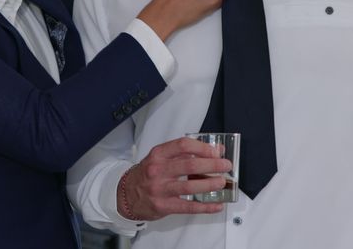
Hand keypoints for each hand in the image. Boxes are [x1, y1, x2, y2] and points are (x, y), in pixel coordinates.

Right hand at [117, 137, 232, 220]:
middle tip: (225, 166)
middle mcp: (158, 170)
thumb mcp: (161, 158)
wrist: (126, 194)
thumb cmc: (147, 174)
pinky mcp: (163, 206)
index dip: (202, 148)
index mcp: (158, 155)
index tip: (216, 151)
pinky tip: (216, 204)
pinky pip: (188, 207)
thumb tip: (215, 150)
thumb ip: (185, 153)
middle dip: (212, 165)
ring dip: (210, 184)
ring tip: (222, 183)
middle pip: (190, 165)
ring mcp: (160, 189)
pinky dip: (205, 206)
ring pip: (190, 187)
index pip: (183, 145)